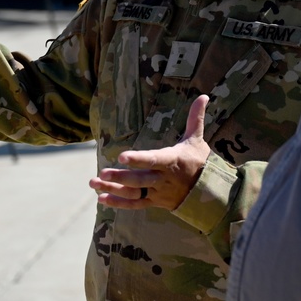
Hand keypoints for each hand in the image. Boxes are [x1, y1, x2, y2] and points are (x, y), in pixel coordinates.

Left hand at [90, 95, 211, 210]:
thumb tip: (203, 96)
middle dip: (121, 177)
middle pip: (140, 180)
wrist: (207, 191)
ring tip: (94, 183)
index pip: (153, 160)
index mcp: (172, 161)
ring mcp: (157, 192)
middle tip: (103, 173)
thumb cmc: (198, 161)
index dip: (138, 159)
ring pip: (134, 193)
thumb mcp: (197, 139)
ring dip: (113, 189)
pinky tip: (102, 198)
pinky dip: (119, 203)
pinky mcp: (154, 202)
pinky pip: (135, 204)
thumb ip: (196, 117)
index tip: (122, 156)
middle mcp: (163, 179)